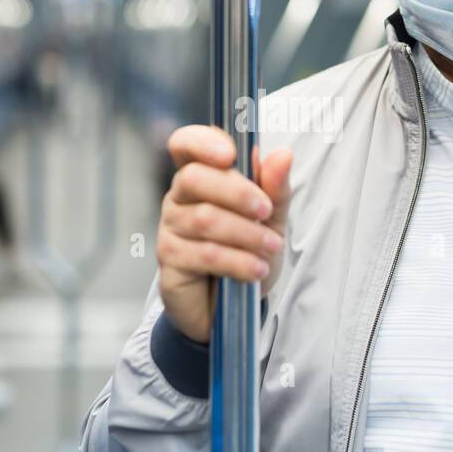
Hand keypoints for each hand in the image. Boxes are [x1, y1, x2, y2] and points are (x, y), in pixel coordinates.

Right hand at [156, 125, 291, 343]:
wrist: (235, 309)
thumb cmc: (248, 253)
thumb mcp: (272, 220)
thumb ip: (275, 188)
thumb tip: (282, 154)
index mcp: (201, 177)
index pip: (185, 144)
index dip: (202, 142)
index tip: (230, 154)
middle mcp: (179, 199)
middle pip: (194, 178)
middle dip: (238, 192)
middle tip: (266, 213)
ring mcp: (170, 230)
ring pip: (205, 219)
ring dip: (246, 233)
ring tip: (271, 249)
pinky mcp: (169, 262)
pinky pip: (204, 254)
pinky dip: (237, 261)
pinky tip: (255, 269)